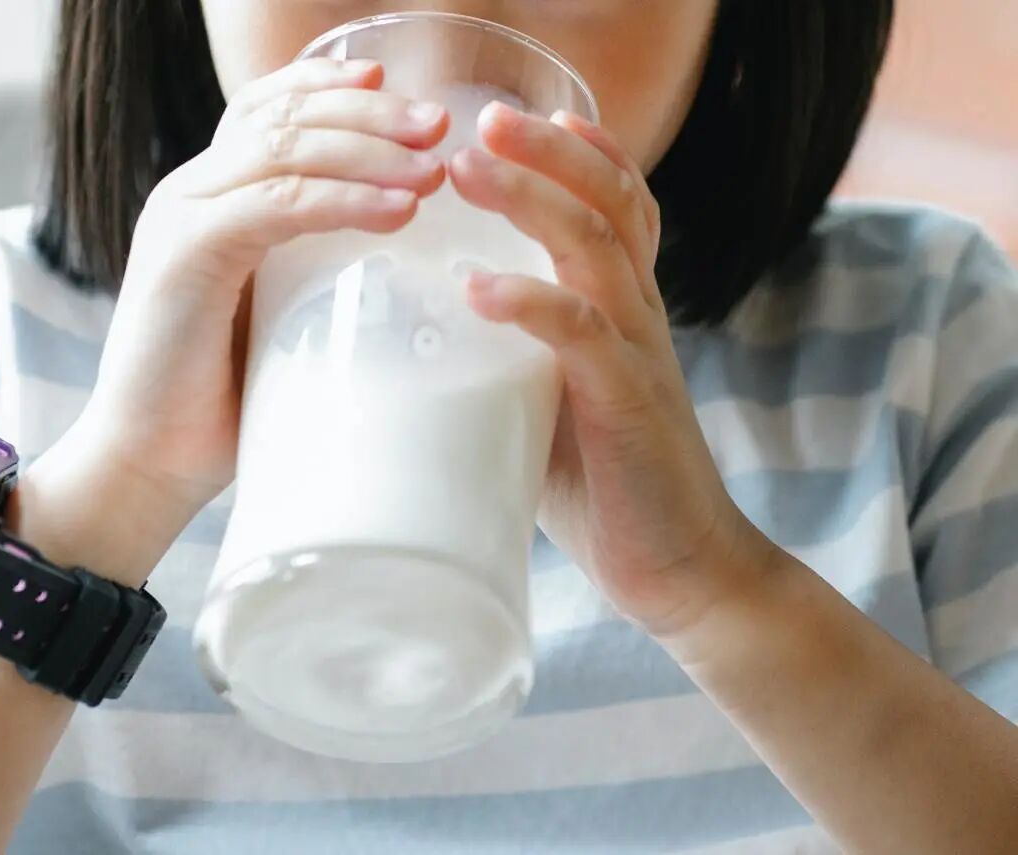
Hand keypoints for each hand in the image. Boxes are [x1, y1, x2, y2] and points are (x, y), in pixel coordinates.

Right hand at [76, 58, 447, 522]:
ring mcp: (182, 217)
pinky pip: (275, 205)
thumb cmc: (226, 400)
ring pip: (284, 149)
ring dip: (369, 151)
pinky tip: (396, 211)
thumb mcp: (279, 316)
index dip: (333, 88)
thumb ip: (313, 271)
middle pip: (285, 116)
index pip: (269, 110)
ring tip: (432, 170)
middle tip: (439, 124)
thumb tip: (402, 261)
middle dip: (370, 112)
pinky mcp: (184, 255)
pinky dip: (341, 202)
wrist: (150, 462)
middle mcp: (192, 192)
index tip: (403, 93)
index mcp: (212, 198)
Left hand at [450, 104, 772, 637]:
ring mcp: (639, 354)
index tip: (522, 118)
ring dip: (531, 199)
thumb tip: (430, 354)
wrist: (679, 565)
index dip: (582, 154)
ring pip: (595, 248)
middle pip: (608, 202)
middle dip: (547, 151)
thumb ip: (512, 369)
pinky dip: (528, 302)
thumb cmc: (607, 487)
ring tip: (468, 168)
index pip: (619, 209)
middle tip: (482, 118)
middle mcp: (639, 317)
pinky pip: (582, 333)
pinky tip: (477, 287)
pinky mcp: (629, 402)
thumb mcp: (553, 409)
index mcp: (623, 313)